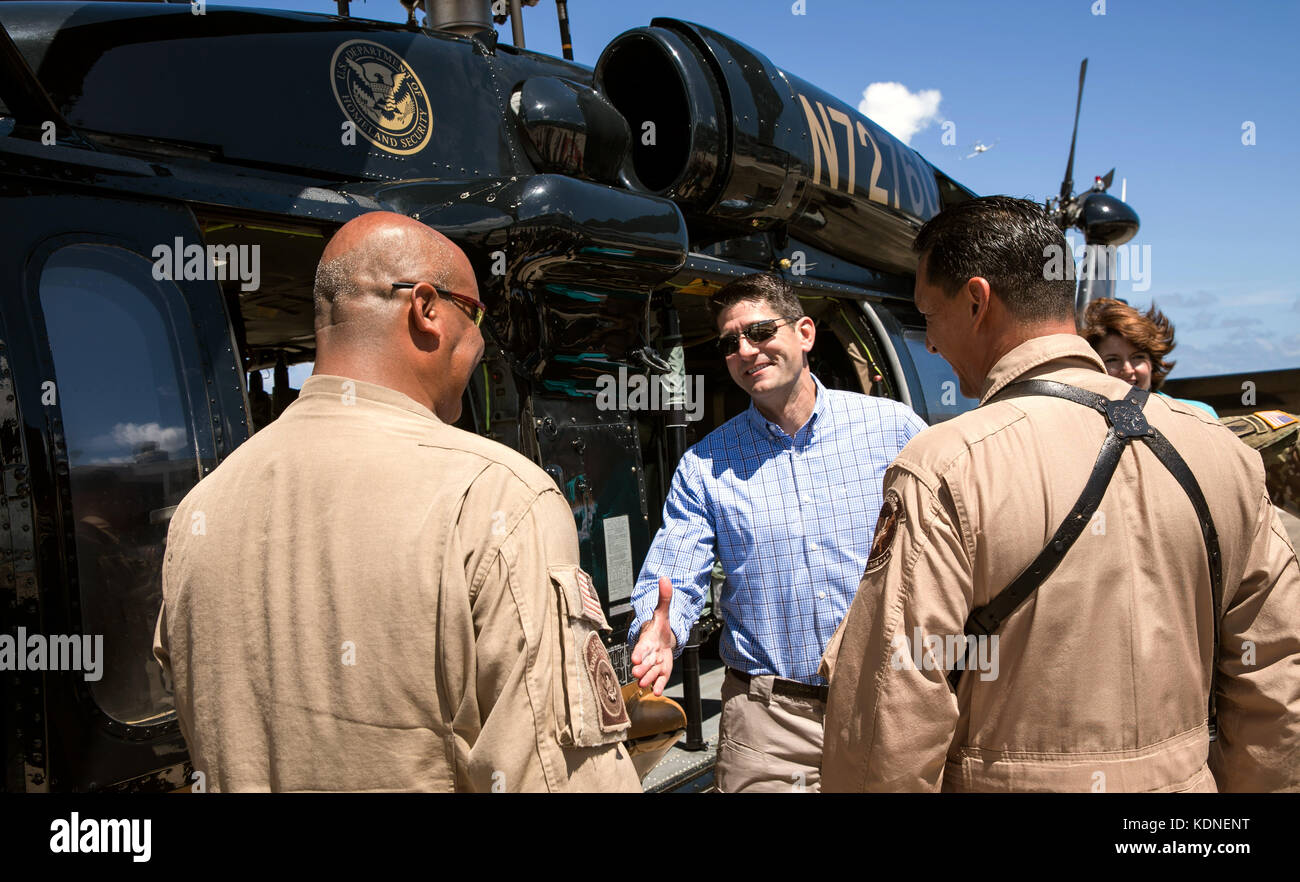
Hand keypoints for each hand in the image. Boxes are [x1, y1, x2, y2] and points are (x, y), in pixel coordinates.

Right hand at [630, 576, 676, 695]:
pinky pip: (659, 680)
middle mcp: (649, 654)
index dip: (639, 651)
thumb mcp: (663, 611)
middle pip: (644, 662)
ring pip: (651, 672)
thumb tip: (665, 578)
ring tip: (645, 684)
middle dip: (641, 668)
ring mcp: (655, 664)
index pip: (642, 646)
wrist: (662, 639)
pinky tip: (656, 691)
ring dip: (648, 678)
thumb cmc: (659, 627)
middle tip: (637, 673)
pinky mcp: (661, 672)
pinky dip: (658, 685)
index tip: (635, 657)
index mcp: (647, 640)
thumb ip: (664, 597)